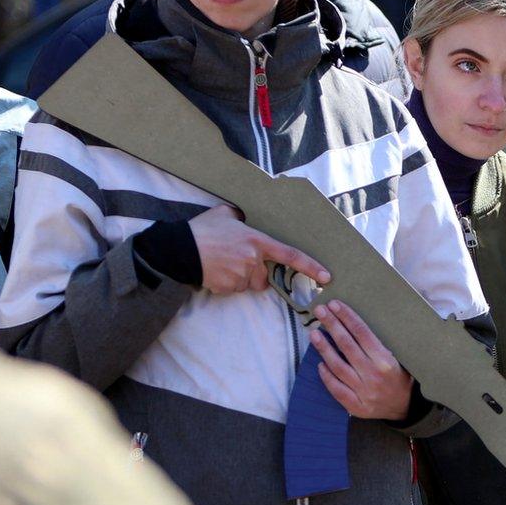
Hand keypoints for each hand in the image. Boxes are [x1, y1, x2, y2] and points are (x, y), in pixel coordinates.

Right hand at [189, 205, 327, 294]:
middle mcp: (253, 260)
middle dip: (254, 274)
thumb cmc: (202, 230)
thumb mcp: (225, 214)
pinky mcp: (228, 288)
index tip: (326, 277)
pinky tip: (214, 271)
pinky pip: (233, 289)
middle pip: (264, 278)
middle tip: (234, 260)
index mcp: (257, 241)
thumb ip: (241, 218)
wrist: (179, 249)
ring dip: (239, 278)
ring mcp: (241, 276)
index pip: (290, 255)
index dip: (311, 267)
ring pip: (248, 285)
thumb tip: (243, 219)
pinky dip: (226, 283)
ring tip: (221, 264)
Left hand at [310, 301, 413, 419]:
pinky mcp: (356, 405)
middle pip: (347, 345)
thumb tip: (353, 323)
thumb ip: (377, 345)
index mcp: (385, 360)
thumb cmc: (399, 377)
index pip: (362, 333)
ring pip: (338, 366)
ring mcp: (363, 391)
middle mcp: (373, 374)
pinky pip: (336, 388)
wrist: (405, 407)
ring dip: (324, 348)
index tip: (335, 304)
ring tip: (314, 333)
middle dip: (332, 325)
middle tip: (320, 311)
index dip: (347, 317)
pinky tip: (319, 363)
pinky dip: (326, 375)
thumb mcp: (396, 358)